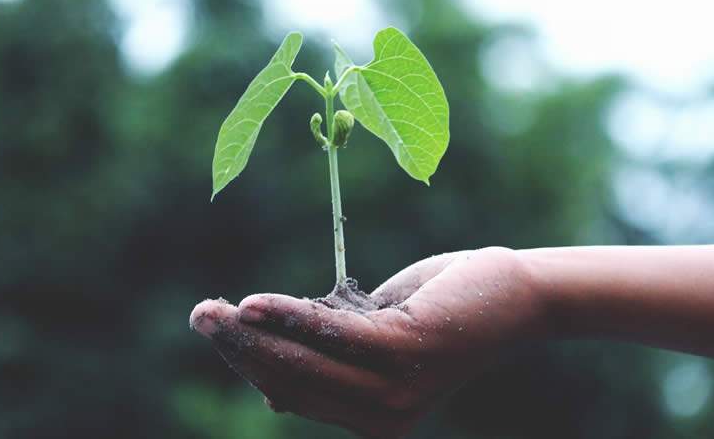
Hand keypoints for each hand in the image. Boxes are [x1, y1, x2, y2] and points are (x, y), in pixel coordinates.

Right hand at [189, 247, 546, 437]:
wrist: (514, 295)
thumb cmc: (442, 311)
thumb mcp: (377, 339)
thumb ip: (331, 361)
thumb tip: (270, 392)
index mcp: (370, 418)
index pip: (293, 393)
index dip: (248, 363)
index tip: (216, 329)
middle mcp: (380, 418)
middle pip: (289, 381)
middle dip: (238, 349)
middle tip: (199, 315)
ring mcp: (393, 390)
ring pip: (303, 362)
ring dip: (251, 334)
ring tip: (213, 310)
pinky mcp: (405, 352)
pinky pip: (331, 333)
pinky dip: (290, 316)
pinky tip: (254, 303)